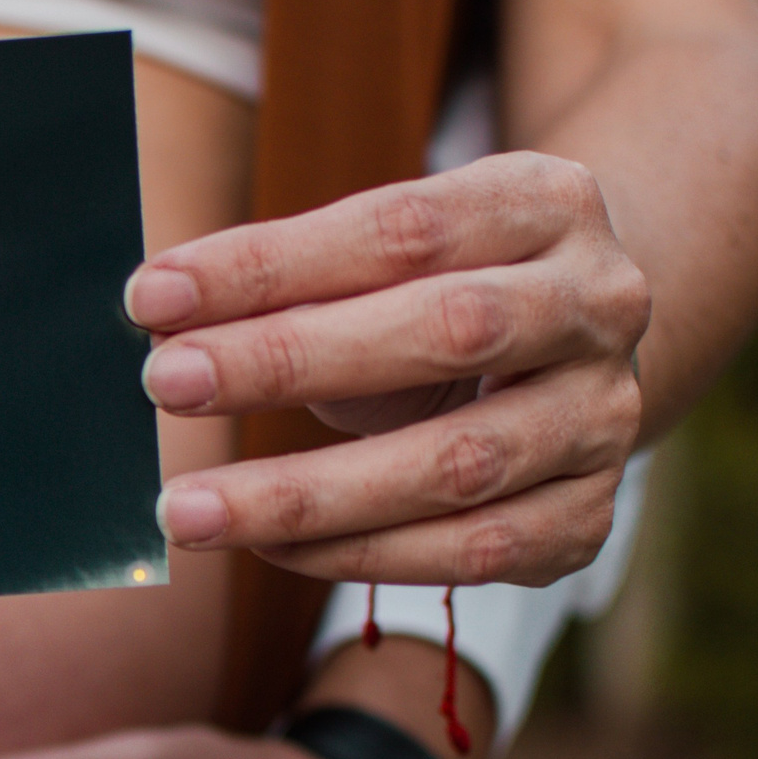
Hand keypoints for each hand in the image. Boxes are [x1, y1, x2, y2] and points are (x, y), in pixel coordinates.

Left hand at [127, 151, 650, 586]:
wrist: (569, 354)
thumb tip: (159, 321)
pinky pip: (472, 553)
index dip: (270, 264)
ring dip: (306, 494)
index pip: (399, 228)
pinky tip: (270, 547)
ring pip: (457, 465)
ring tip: (189, 509)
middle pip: (445, 332)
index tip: (152, 296)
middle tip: (165, 382)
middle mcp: (599, 304)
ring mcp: (605, 416)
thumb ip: (296, 281)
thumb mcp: (386, 258)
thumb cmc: (438, 293)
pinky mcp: (587, 516)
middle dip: (288, 360)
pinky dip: (360, 555)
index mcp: (546, 203)